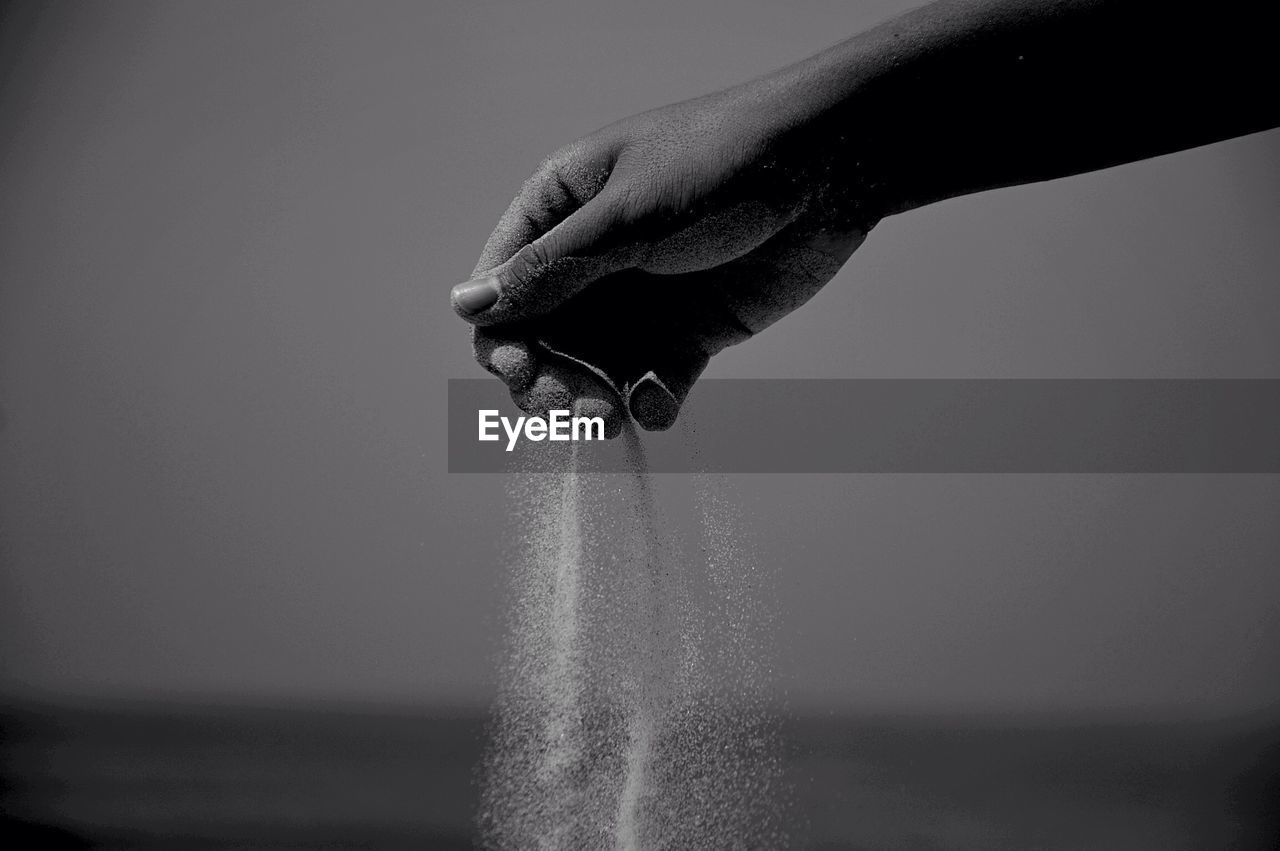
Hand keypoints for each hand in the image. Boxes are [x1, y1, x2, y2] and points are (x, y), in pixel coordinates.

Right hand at [451, 79, 879, 432]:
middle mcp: (591, 262)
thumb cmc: (721, 164)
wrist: (831, 168)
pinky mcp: (688, 334)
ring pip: (591, 371)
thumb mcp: (628, 217)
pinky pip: (652, 382)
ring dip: (594, 402)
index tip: (524, 372)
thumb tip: (465, 307)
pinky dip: (650, 402)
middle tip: (576, 405)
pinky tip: (661, 404)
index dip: (503, 340)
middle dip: (548, 382)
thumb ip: (550, 270)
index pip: (501, 290)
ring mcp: (639, 300)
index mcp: (559, 212)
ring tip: (615, 416)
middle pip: (540, 341)